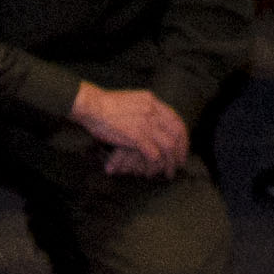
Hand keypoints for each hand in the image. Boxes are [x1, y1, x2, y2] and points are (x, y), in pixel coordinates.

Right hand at [67, 81, 190, 176]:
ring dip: (170, 162)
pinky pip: (154, 154)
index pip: (175, 119)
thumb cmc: (105, 105)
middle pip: (176, 133)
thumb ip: (144, 109)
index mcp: (152, 101)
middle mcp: (152, 111)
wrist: (91, 105)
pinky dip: (155, 165)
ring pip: (168, 146)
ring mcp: (145, 123)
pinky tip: (152, 172)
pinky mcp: (136, 136)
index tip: (182, 147)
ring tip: (169, 172)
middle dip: (181, 151)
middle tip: (180, 163)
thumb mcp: (132, 100)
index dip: (182, 136)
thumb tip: (152, 121)